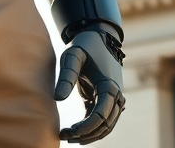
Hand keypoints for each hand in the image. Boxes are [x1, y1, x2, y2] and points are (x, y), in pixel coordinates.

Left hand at [54, 29, 124, 143]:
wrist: (98, 36)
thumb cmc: (83, 46)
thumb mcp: (72, 56)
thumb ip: (66, 76)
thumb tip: (58, 99)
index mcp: (108, 86)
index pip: (101, 115)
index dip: (85, 127)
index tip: (67, 132)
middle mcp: (116, 94)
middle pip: (106, 124)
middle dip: (87, 134)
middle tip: (65, 137)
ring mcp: (115, 96)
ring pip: (108, 125)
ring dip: (91, 134)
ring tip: (69, 138)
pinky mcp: (108, 97)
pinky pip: (105, 119)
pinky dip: (94, 128)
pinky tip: (77, 132)